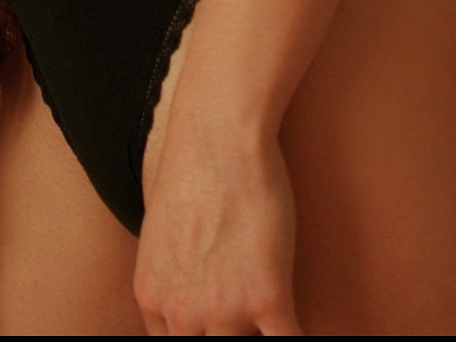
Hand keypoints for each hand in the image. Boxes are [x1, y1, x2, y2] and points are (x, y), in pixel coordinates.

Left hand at [135, 120, 301, 336]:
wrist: (220, 135)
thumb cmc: (194, 166)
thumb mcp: (162, 230)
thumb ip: (171, 269)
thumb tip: (189, 280)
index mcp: (153, 297)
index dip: (199, 337)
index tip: (219, 328)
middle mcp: (183, 313)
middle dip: (227, 336)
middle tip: (247, 321)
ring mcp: (225, 310)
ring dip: (261, 335)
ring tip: (273, 314)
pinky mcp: (268, 297)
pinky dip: (301, 341)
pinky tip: (302, 327)